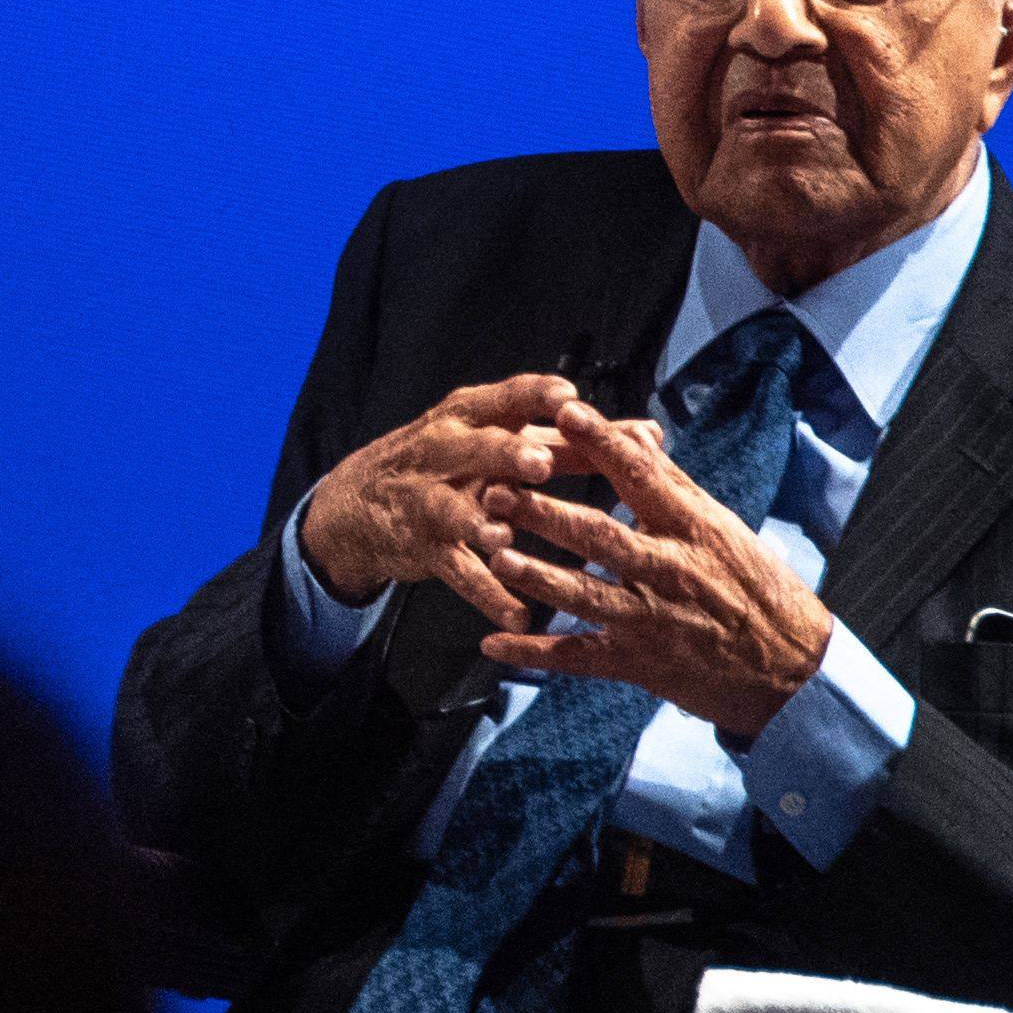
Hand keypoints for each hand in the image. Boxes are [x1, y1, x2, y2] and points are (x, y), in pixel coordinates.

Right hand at [300, 373, 609, 625]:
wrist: (363, 503)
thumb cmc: (454, 461)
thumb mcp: (500, 438)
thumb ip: (574, 439)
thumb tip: (650, 433)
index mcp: (471, 416)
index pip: (507, 399)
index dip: (536, 397)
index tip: (570, 398)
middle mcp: (445, 451)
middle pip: (476, 450)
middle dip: (505, 455)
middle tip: (538, 462)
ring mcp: (430, 499)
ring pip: (456, 510)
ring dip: (481, 523)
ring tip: (505, 537)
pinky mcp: (425, 547)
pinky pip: (457, 572)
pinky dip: (487, 593)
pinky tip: (517, 614)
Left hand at [479, 399, 831, 741]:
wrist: (791, 671)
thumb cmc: (756, 590)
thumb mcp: (723, 529)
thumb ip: (672, 485)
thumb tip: (638, 434)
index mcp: (693, 529)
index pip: (643, 476)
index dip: (602, 443)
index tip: (563, 412)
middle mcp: (669, 570)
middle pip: (598, 535)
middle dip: (544, 513)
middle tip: (497, 489)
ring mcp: (650, 620)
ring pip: (582, 594)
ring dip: (535, 575)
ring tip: (495, 556)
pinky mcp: (636, 663)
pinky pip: (576, 657)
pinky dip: (532, 652)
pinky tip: (491, 643)